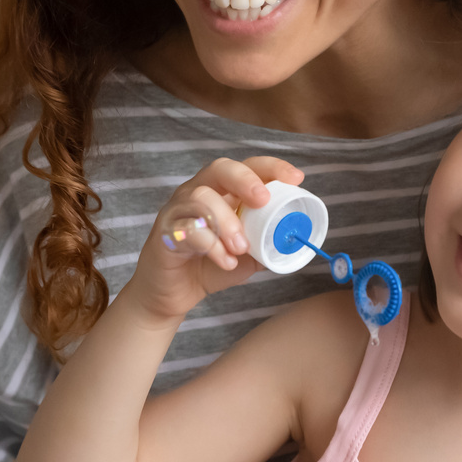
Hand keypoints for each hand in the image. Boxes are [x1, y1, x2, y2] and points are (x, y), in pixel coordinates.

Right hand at [126, 156, 304, 318]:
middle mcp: (198, 192)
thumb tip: (294, 238)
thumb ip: (266, 243)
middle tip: (263, 200)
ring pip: (201, 197)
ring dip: (227, 221)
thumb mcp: (247, 256)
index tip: (295, 179)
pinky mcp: (165, 232)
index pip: (247, 166)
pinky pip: (188, 229)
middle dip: (245, 180)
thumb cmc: (208, 267)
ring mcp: (178, 210)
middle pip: (220, 169)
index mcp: (222, 192)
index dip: (271, 167)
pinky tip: (226, 263)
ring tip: (242, 248)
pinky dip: (212, 246)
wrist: (170, 295)